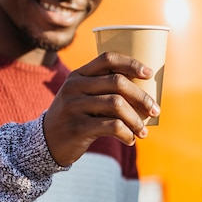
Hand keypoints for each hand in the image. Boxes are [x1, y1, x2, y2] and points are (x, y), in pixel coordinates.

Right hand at [43, 52, 159, 165]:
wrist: (46, 142)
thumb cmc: (76, 117)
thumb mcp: (82, 97)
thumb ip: (105, 91)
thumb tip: (147, 95)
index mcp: (79, 75)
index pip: (108, 59)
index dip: (131, 63)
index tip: (149, 73)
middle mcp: (74, 86)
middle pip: (118, 83)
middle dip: (142, 97)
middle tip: (155, 111)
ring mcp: (74, 106)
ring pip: (117, 104)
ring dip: (136, 120)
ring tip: (143, 132)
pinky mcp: (76, 127)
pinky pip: (111, 126)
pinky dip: (126, 134)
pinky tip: (130, 140)